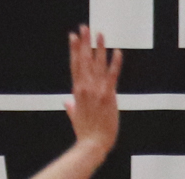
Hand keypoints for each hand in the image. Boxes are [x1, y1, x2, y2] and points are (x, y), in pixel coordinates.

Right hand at [64, 26, 121, 153]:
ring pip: (97, 64)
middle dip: (84, 42)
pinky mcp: (108, 96)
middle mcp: (85, 88)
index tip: (73, 37)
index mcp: (77, 91)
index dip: (74, 50)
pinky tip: (117, 52)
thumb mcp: (75, 118)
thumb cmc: (85, 133)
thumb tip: (66, 103)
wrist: (92, 145)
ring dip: (98, 47)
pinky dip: (115, 63)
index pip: (75, 65)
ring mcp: (96, 91)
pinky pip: (112, 75)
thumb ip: (71, 108)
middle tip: (84, 28)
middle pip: (84, 60)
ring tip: (99, 34)